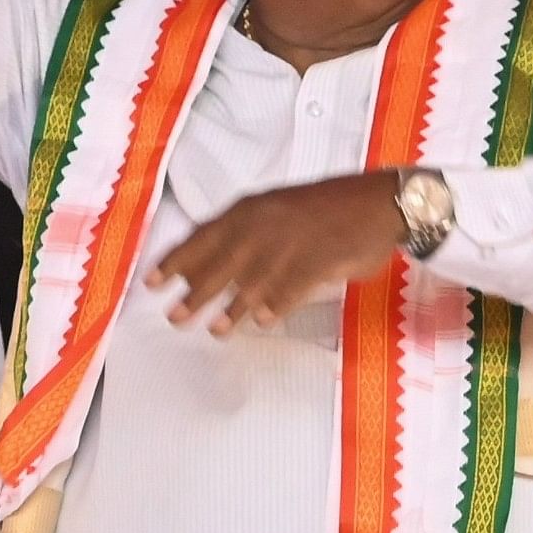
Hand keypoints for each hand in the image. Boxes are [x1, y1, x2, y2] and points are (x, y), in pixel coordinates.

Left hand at [149, 170, 406, 335]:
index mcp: (253, 208)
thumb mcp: (280, 211)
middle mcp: (267, 222)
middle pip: (222, 261)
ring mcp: (294, 239)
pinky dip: (277, 303)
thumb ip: (247, 235)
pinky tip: (263, 320)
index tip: (152, 281)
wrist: (381, 202)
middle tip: (174, 317)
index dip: (176, 259)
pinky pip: (293, 284)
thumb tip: (214, 267)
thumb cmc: (329, 209)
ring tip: (216, 330)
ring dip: (232, 306)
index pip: (203, 234)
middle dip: (196, 292)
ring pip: (255, 277)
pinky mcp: (321, 255)